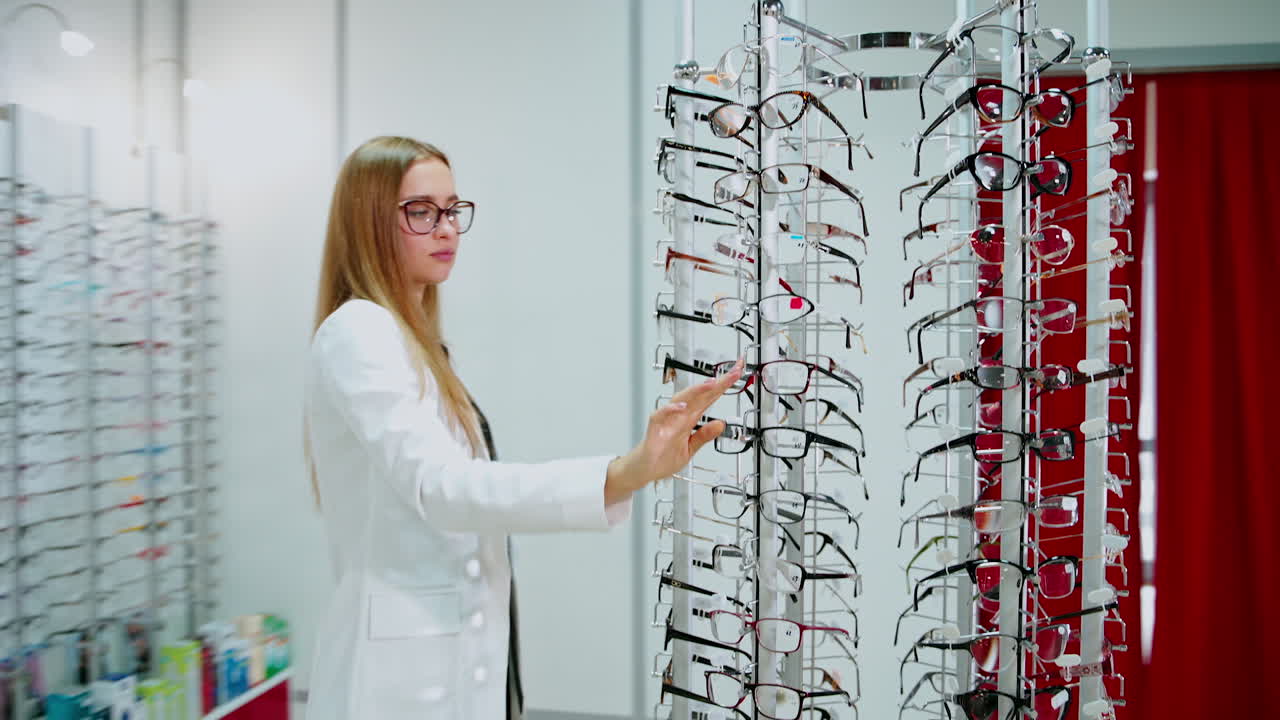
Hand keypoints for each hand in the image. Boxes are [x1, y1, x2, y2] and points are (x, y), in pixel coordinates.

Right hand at [606, 357, 743, 504]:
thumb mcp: (690, 449)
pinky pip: (661, 415)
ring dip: (697, 391)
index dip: (724, 386)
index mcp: (690, 419)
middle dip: (718, 383)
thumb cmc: (663, 458)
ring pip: (682, 399)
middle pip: (701, 395)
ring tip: (713, 383)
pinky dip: (670, 409)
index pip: (710, 398)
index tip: (737, 374)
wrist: (644, 471)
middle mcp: (680, 416)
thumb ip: (704, 435)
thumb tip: (720, 423)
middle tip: (734, 372)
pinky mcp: (654, 429)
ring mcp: (667, 420)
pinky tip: (681, 406)